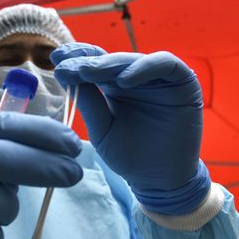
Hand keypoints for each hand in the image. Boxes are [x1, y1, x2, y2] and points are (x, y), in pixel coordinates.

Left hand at [51, 43, 209, 213]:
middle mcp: (136, 78)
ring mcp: (159, 79)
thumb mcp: (101, 128)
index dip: (77, 58)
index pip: (95, 63)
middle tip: (67, 66)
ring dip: (110, 64)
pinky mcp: (182, 82)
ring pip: (134, 59)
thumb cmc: (129, 155)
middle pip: (111, 59)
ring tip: (88, 72)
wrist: (158, 180)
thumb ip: (88, 102)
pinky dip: (144, 68)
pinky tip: (124, 81)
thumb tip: (63, 72)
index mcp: (115, 86)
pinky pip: (165, 65)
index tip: (56, 59)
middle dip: (87, 61)